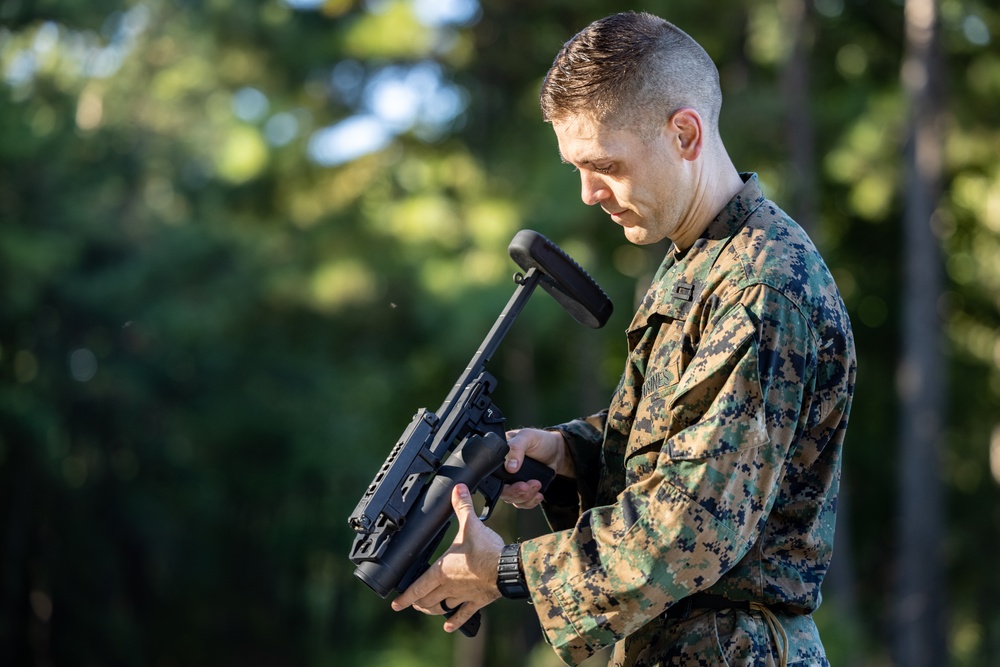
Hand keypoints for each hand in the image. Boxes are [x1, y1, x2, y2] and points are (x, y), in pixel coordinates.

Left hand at [390, 484, 503, 632]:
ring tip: (428, 610)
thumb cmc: (486, 550)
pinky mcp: (477, 601)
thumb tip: (457, 488)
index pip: (417, 587)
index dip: (404, 597)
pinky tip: (449, 627)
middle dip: (418, 603)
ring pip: (442, 608)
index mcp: (442, 570)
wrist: (508, 569)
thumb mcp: (471, 525)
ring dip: (433, 610)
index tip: (395, 603)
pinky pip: (463, 615)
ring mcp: (463, 596)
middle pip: (427, 600)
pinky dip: (455, 622)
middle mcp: (449, 586)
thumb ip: (462, 506)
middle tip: (412, 603)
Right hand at [500, 428, 573, 509]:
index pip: (493, 475)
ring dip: (525, 497)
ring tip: (537, 485)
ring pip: (512, 499)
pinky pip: (521, 502)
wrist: (558, 451)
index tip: (519, 483)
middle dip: (516, 492)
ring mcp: (513, 481)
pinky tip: (538, 495)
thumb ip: (516, 448)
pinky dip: (530, 502)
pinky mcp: (523, 489)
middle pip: (502, 491)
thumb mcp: (527, 437)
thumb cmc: (541, 440)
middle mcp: (503, 471)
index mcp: (500, 457)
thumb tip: (510, 467)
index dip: (503, 484)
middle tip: (528, 486)